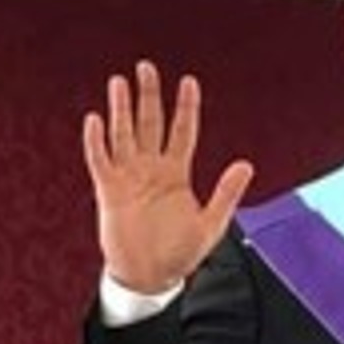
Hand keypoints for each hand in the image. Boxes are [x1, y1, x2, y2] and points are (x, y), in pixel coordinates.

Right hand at [82, 60, 253, 293]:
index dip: (186, 106)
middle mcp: (151, 170)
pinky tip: (96, 119)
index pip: (183, 131)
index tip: (189, 81)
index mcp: (177, 174)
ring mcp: (129, 178)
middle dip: (149, 95)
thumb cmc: (180, 253)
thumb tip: (247, 164)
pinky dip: (97, 141)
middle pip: (149, 123)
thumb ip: (227, 193)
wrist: (150, 277)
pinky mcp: (109, 192)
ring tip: (120, 81)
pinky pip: (100, 161)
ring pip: (123, 134)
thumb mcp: (211, 224)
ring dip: (121, 109)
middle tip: (147, 67)